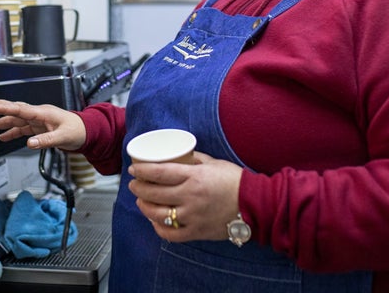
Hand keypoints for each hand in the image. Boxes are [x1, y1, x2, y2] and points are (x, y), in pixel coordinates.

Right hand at [0, 95, 86, 150]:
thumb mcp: (63, 137)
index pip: (21, 109)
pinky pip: (21, 128)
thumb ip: (46, 140)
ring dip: (1, 122)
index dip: (5, 107)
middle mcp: (39, 114)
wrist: (86, 131)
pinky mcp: (38, 127)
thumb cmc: (78, 130)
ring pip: (16, 119)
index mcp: (44, 112)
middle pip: (15, 110)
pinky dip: (11, 132)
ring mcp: (37, 120)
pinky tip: (3, 136)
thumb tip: (30, 143)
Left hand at [128, 152, 243, 242]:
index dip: (142, 171)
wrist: (254, 204)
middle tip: (134, 184)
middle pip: (154, 193)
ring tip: (141, 201)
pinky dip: (159, 228)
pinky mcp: (196, 231)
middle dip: (138, 188)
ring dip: (144, 207)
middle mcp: (190, 197)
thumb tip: (178, 155)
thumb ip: (194, 159)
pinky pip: (171, 234)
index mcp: (194, 177)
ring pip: (158, 214)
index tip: (134, 169)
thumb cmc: (235, 181)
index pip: (159, 173)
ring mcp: (192, 216)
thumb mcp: (213, 162)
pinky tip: (154, 221)